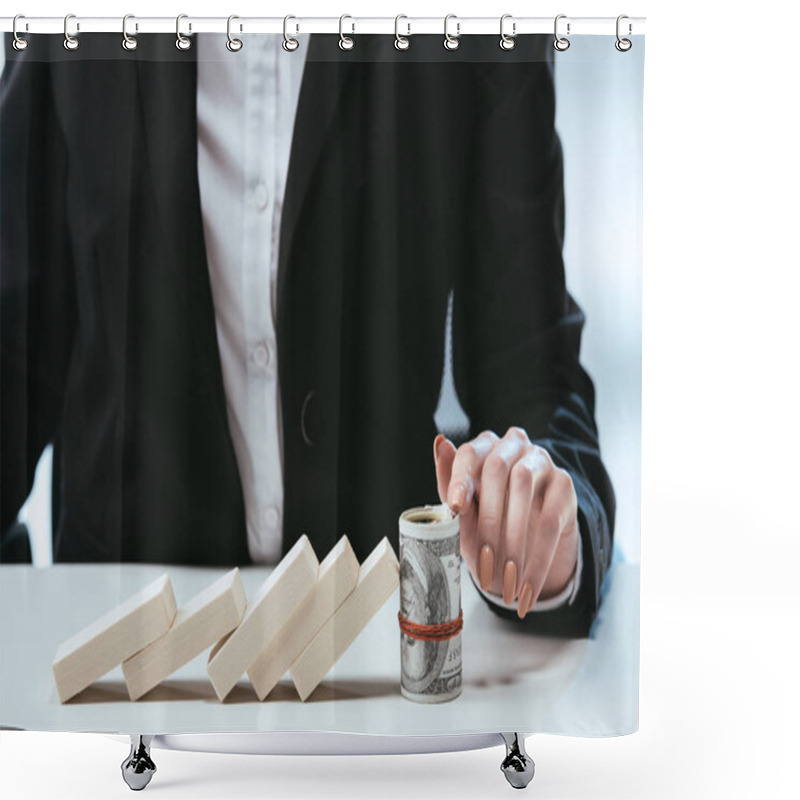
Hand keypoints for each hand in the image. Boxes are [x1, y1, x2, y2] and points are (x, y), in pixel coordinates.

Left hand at [433, 427, 579, 617]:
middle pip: (498, 469)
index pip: (471, 453)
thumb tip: (440, 444)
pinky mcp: (564, 485)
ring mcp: (541, 461)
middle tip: (483, 561)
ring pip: (524, 489)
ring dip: (512, 541)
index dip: (461, 478)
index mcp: (484, 447)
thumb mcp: (464, 514)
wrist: (527, 549)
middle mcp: (514, 446)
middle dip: (487, 519)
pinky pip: (551, 520)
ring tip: (505, 582)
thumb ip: (450, 486)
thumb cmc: (487, 523)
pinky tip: (527, 586)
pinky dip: (537, 559)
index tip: (455, 507)